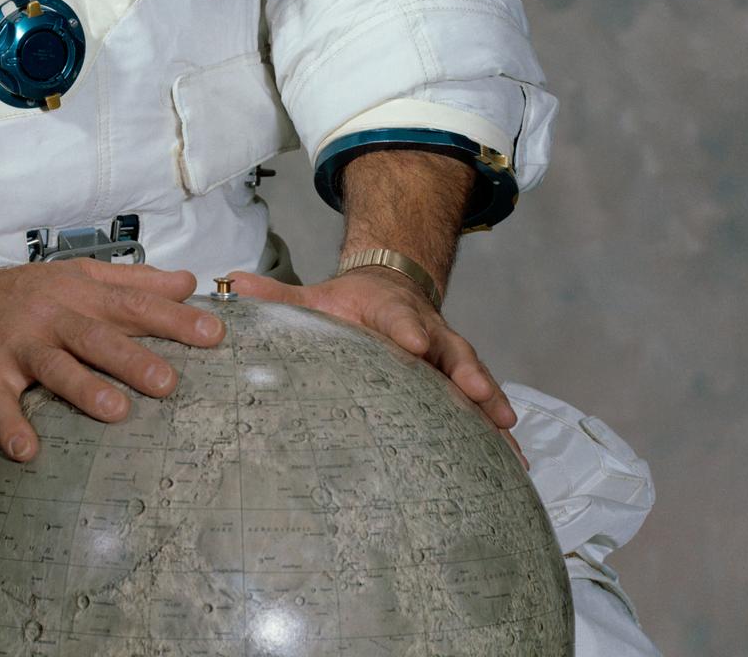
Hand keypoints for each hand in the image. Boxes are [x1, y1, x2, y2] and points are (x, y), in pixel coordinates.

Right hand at [0, 256, 225, 463]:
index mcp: (78, 293)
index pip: (133, 305)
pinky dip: (11, 424)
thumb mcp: (77, 277)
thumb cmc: (20, 295)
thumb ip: (133, 281)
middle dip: (134, 358)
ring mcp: (16, 344)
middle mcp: (51, 315)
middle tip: (170, 383)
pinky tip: (27, 450)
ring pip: (55, 365)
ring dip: (83, 389)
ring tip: (116, 412)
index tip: (215, 335)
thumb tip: (189, 282)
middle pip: (97, 336)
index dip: (174, 319)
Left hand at [222, 264, 527, 468]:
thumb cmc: (350, 308)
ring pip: (475, 380)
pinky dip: (501, 434)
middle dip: (464, 373)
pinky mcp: (462, 385)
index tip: (412, 344)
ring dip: (490, 405)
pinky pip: (485, 408)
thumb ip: (278, 298)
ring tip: (507, 432)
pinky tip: (517, 463)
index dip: (406, 329)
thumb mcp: (315, 299)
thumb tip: (230, 284)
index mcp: (390, 312)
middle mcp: (429, 334)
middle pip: (450, 351)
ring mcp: (450, 359)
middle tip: (475, 393)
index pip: (399, 318)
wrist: (392, 292)